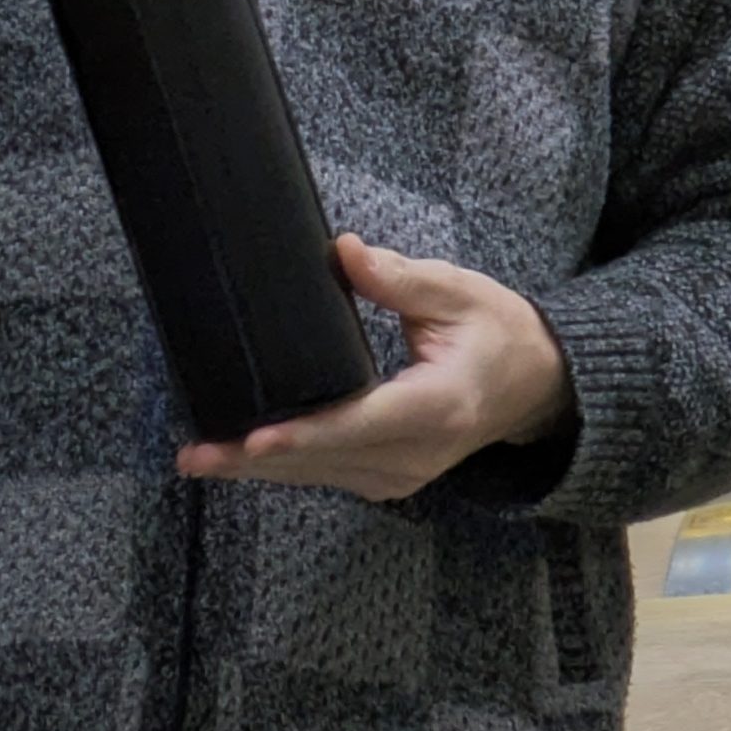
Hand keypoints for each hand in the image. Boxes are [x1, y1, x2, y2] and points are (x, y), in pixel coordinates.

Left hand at [176, 232, 575, 501]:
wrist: (535, 386)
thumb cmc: (497, 331)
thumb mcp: (458, 292)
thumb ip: (400, 278)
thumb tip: (345, 252)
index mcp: (437, 407)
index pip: (360, 424)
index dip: (305, 435)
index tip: (256, 440)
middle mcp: (418, 454)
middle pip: (327, 460)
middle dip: (256, 460)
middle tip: (194, 454)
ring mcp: (404, 475)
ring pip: (321, 476)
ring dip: (260, 470)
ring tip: (200, 458)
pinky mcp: (391, 478)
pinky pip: (330, 475)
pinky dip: (287, 466)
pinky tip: (241, 457)